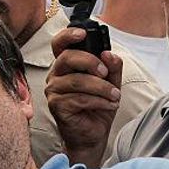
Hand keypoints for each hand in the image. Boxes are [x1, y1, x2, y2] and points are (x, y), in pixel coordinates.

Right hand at [45, 26, 122, 168]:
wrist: (93, 135)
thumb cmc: (97, 107)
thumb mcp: (111, 83)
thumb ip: (112, 67)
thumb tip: (110, 54)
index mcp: (67, 65)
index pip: (59, 44)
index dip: (68, 35)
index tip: (82, 34)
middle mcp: (56, 75)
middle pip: (68, 58)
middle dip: (91, 62)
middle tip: (105, 73)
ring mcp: (54, 91)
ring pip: (77, 81)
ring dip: (101, 87)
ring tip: (115, 95)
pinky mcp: (57, 106)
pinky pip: (79, 98)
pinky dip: (99, 101)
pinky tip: (109, 105)